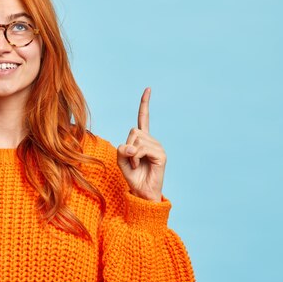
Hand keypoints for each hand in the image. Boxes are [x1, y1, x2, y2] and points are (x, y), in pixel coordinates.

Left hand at [117, 87, 165, 201]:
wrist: (143, 192)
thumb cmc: (133, 176)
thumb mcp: (121, 160)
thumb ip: (122, 149)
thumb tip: (131, 146)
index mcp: (142, 140)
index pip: (143, 118)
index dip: (144, 104)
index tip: (148, 89)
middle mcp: (151, 140)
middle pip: (133, 131)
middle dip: (127, 146)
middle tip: (131, 160)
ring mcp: (157, 146)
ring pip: (136, 140)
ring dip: (131, 154)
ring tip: (137, 164)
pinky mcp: (161, 154)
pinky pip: (142, 149)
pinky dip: (136, 157)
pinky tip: (140, 165)